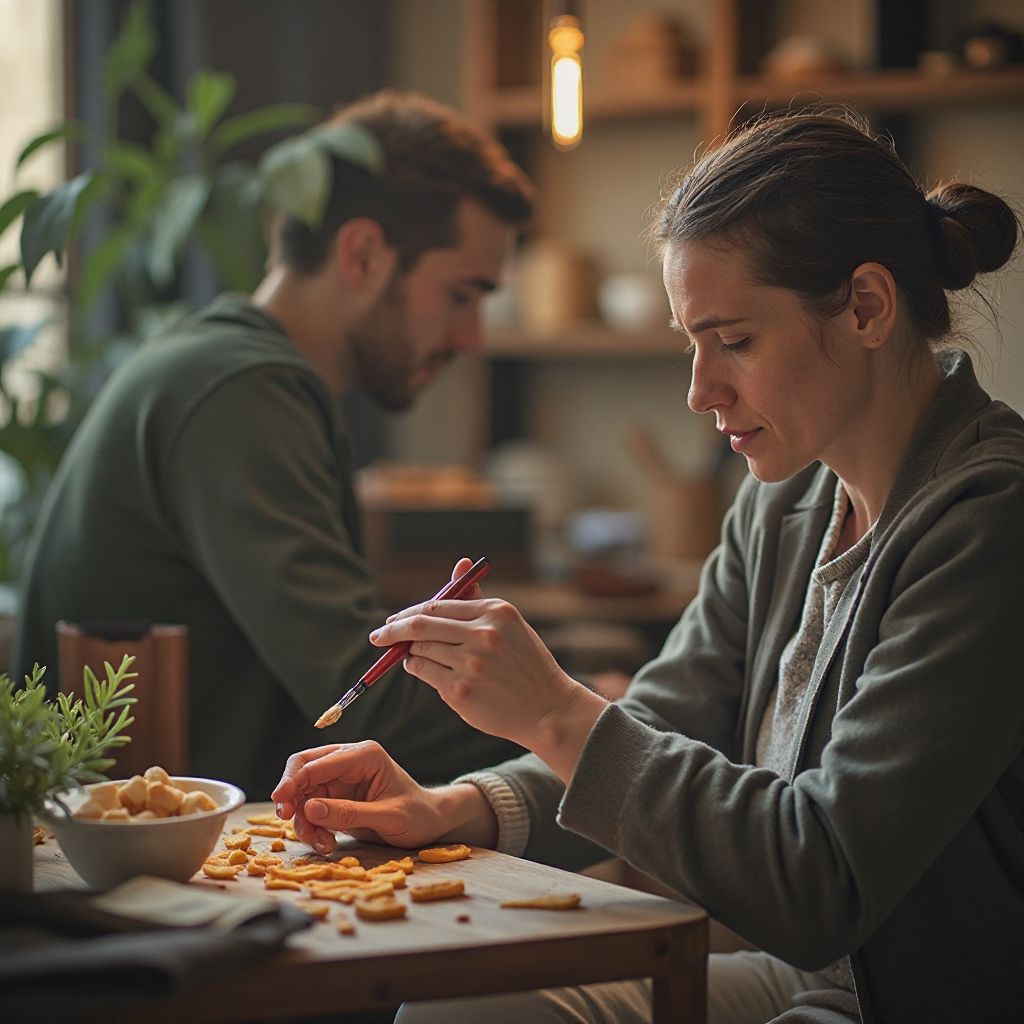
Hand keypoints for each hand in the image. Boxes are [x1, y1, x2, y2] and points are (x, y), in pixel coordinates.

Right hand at [271, 740, 461, 854]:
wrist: (430, 822)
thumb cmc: (417, 815)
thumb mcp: (388, 817)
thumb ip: (349, 813)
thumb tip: (310, 809)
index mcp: (364, 755)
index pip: (318, 762)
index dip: (294, 780)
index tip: (280, 801)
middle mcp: (349, 761)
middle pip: (304, 768)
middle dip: (292, 794)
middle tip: (286, 818)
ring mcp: (341, 778)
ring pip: (304, 792)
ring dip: (304, 818)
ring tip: (321, 843)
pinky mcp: (337, 796)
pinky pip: (312, 807)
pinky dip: (312, 826)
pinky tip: (325, 842)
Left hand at [371, 560, 607, 780]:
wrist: (547, 708)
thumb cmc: (524, 664)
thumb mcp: (509, 625)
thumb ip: (479, 599)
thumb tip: (460, 564)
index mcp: (496, 611)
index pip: (439, 604)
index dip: (411, 612)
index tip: (396, 619)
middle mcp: (483, 634)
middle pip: (421, 624)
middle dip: (393, 629)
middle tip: (378, 634)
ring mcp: (471, 663)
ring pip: (420, 649)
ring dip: (410, 652)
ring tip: (415, 657)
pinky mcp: (461, 690)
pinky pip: (423, 672)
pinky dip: (417, 668)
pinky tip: (425, 670)